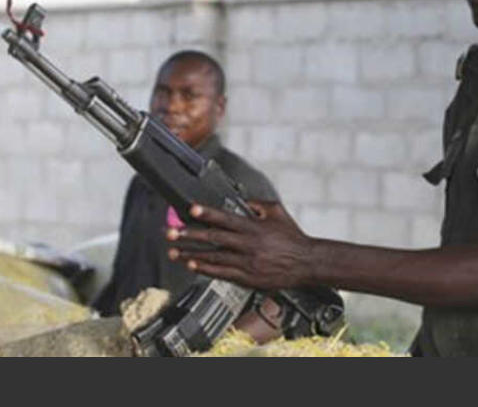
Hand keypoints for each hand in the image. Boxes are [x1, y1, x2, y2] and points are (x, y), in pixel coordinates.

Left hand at [166, 200, 313, 290]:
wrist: (306, 263)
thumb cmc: (292, 237)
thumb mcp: (277, 212)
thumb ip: (258, 204)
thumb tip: (242, 199)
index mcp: (254, 227)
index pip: (226, 218)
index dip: (207, 213)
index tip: (191, 209)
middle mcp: (248, 244)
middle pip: (213, 238)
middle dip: (190, 234)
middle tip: (171, 232)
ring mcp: (246, 262)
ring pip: (213, 257)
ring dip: (191, 253)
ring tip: (174, 251)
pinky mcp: (247, 278)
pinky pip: (221, 273)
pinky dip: (205, 269)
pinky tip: (192, 265)